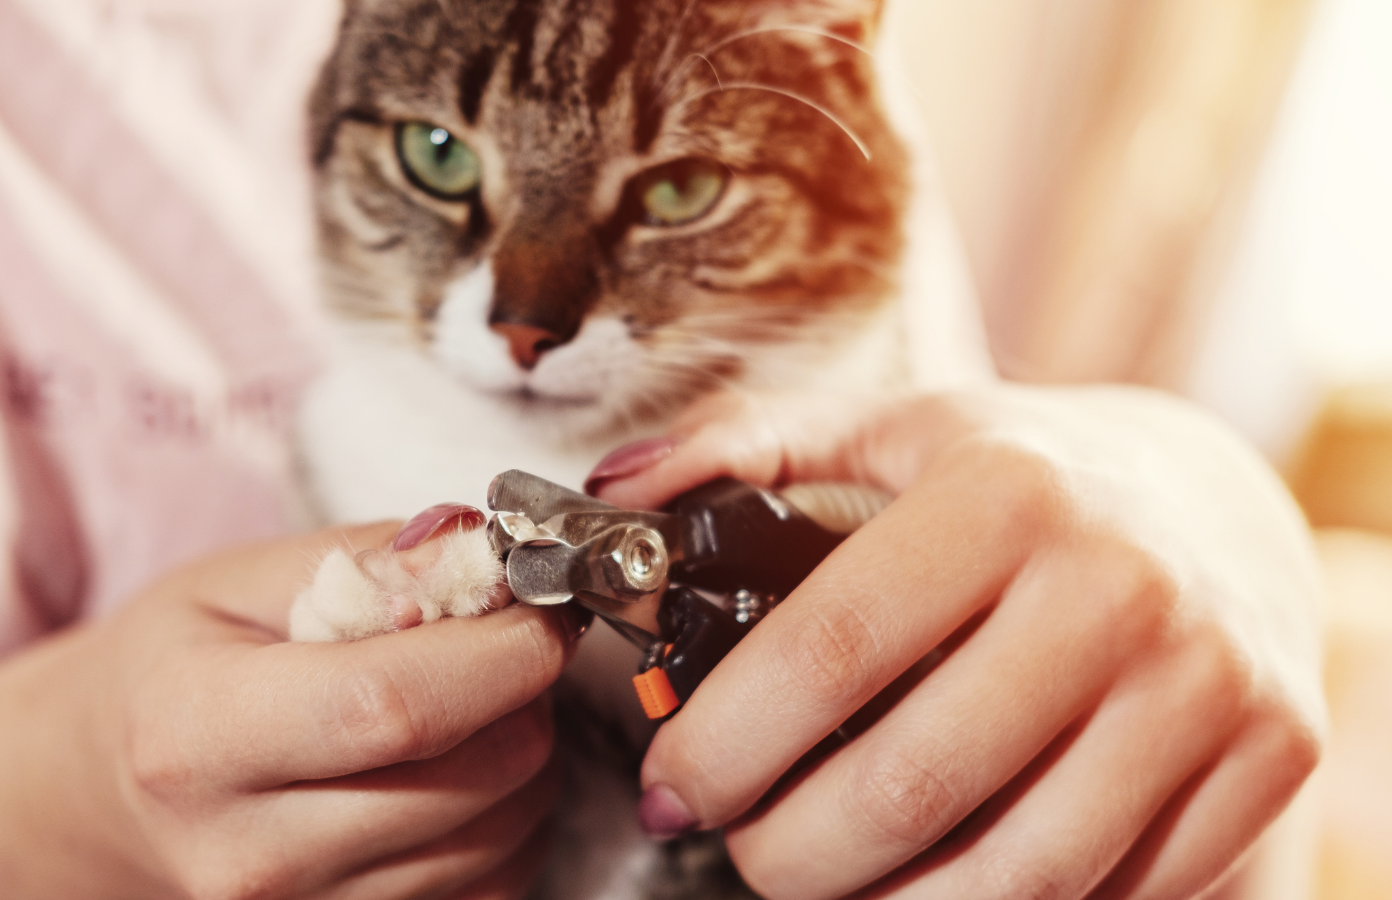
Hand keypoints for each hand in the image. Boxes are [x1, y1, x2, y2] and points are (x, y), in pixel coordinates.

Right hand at [0, 522, 583, 899]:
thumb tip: (490, 557)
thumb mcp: (239, 581)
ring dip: (526, 758)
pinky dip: (507, 822)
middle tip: (502, 645)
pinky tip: (458, 772)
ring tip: (470, 705)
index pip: (397, 707)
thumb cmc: (171, 670)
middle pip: (475, 779)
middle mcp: (247, 853)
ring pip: (504, 837)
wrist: (98, 793)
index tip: (541, 606)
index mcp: (199, 734)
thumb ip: (368, 561)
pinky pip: (495, 888)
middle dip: (526, 696)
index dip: (504, 652)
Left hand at [593, 386, 1325, 899]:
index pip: (830, 650)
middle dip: (788, 853)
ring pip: (1018, 874)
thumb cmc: (1021, 474)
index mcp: (1005, 492)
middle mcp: (1118, 584)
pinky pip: (1113, 892)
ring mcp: (1206, 681)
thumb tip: (614, 493)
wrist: (1214, 499)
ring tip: (828, 881)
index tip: (673, 789)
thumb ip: (746, 451)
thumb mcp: (887, 431)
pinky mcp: (1267, 757)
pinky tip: (946, 877)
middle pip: (912, 786)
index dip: (726, 743)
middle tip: (743, 850)